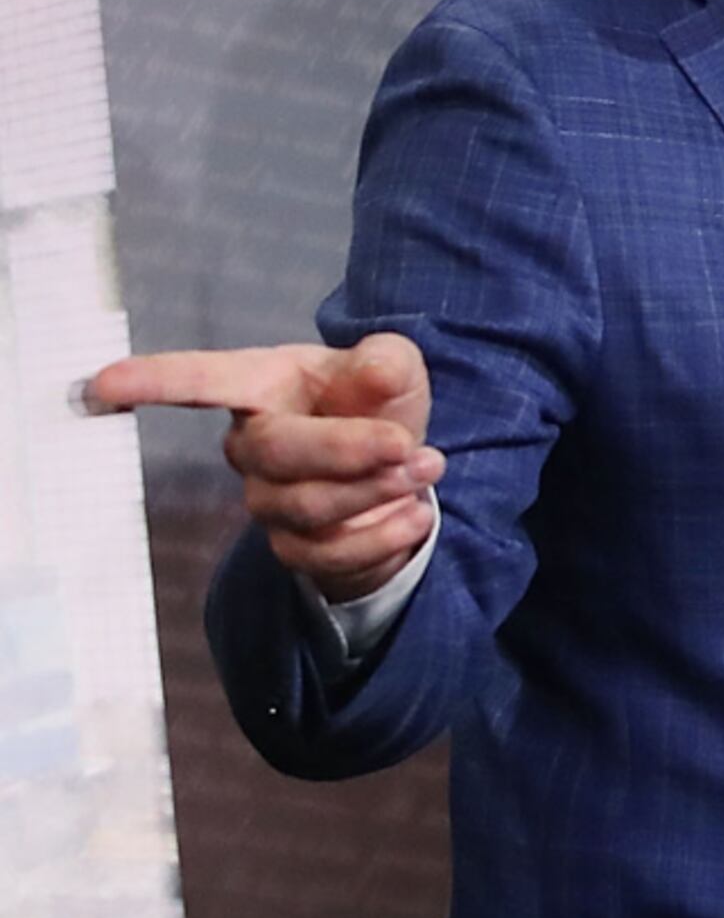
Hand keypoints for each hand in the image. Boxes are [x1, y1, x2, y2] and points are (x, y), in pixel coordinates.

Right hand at [83, 335, 443, 602]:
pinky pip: (327, 555)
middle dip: (347, 449)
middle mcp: (250, 445)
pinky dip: (384, 535)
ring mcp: (265, 501)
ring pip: (305, 505)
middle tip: (406, 444)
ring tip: (425, 466)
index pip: (198, 381)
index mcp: (261, 386)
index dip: (153, 381)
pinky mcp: (294, 548)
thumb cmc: (377, 406)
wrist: (402, 469)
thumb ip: (385, 362)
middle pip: (273, 452)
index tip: (104, 384)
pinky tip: (416, 514)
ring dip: (376, 490)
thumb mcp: (393, 370)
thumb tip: (376, 371)